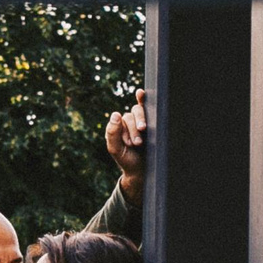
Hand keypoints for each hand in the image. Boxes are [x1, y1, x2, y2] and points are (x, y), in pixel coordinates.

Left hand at [104, 89, 149, 205]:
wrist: (141, 169)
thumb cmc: (127, 160)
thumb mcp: (115, 149)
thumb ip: (112, 133)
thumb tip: (115, 113)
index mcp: (116, 127)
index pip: (120, 120)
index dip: (126, 130)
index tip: (129, 143)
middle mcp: (126, 122)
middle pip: (130, 116)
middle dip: (134, 130)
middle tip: (137, 143)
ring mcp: (138, 121)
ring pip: (139, 112)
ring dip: (141, 122)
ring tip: (142, 136)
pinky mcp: (149, 121)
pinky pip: (145, 106)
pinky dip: (142, 98)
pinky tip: (140, 93)